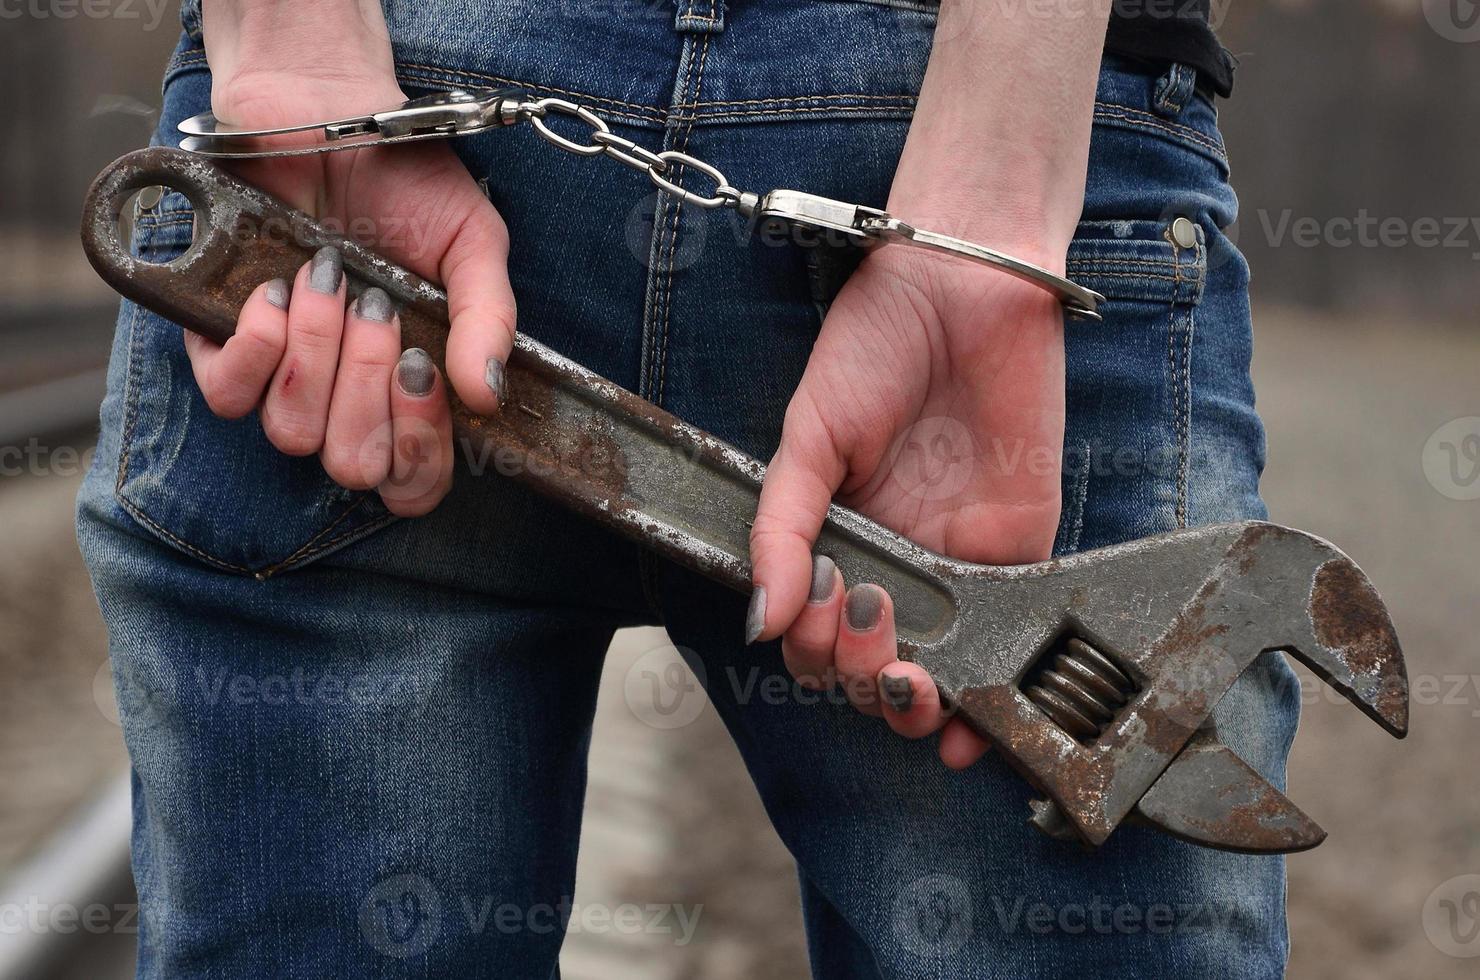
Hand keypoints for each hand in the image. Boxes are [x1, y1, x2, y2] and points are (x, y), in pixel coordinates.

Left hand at [183, 13, 512, 515]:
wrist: (329, 107)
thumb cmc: (406, 180)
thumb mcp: (472, 244)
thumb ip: (488, 318)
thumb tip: (491, 394)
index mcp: (411, 387)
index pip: (413, 481)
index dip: (420, 454)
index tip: (425, 376)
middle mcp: (346, 392)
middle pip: (352, 464)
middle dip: (368, 391)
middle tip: (379, 309)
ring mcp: (282, 372)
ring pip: (291, 432)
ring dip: (318, 353)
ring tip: (330, 279)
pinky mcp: (218, 337)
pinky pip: (226, 395)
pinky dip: (257, 347)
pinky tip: (277, 289)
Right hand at [748, 247, 1065, 768]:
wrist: (965, 280)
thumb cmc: (878, 341)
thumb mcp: (809, 433)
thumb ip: (784, 527)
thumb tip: (759, 620)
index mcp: (839, 536)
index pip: (815, 634)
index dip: (811, 646)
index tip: (819, 599)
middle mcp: (895, 560)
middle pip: (868, 668)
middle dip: (856, 673)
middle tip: (860, 615)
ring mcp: (957, 562)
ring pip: (933, 675)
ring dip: (907, 703)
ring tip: (904, 679)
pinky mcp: (1019, 549)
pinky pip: (1005, 642)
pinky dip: (983, 704)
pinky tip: (959, 730)